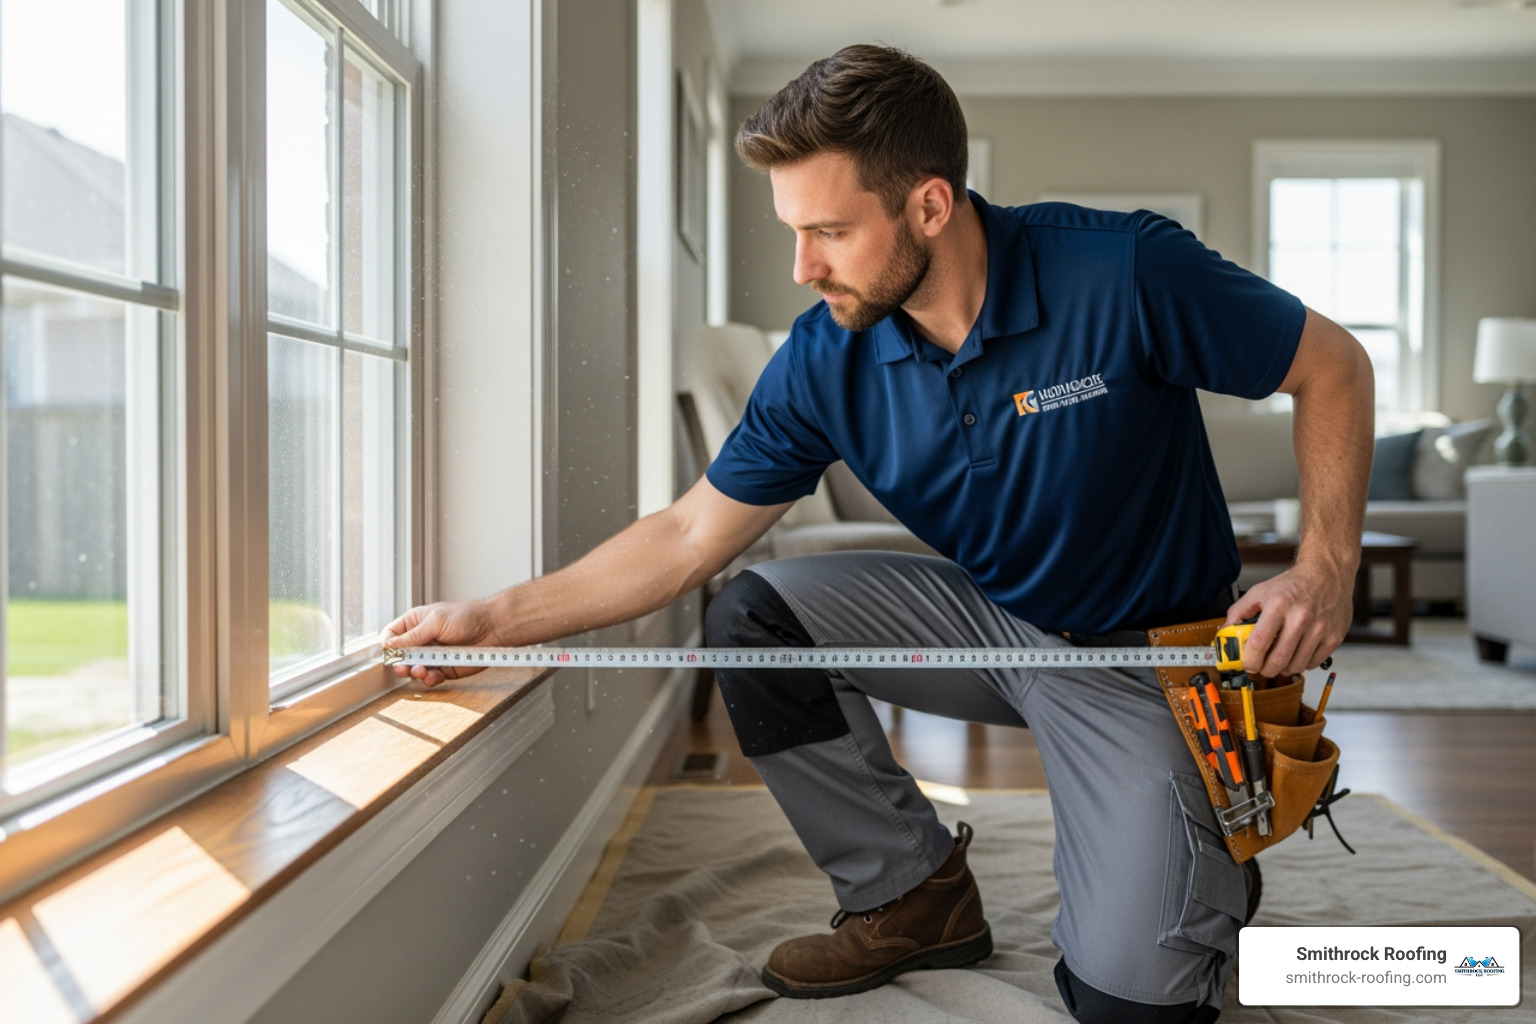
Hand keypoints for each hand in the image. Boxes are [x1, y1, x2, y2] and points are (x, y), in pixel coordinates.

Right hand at [383, 599, 502, 687]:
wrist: (493, 629)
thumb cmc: (468, 616)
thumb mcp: (435, 621)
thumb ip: (413, 635)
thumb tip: (390, 644)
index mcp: (416, 623)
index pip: (392, 635)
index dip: (388, 645)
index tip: (390, 653)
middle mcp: (423, 640)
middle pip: (401, 656)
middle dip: (400, 663)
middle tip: (403, 667)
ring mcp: (434, 656)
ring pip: (414, 670)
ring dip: (415, 672)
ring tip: (421, 670)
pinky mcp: (445, 668)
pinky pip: (431, 678)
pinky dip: (430, 679)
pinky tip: (433, 675)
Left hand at [1225, 560, 1353, 678]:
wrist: (1327, 574)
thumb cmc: (1292, 585)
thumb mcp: (1260, 591)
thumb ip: (1238, 612)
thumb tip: (1224, 632)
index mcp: (1279, 605)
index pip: (1260, 642)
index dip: (1250, 660)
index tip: (1247, 665)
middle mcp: (1301, 617)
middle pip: (1279, 659)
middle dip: (1265, 670)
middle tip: (1261, 668)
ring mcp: (1320, 628)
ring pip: (1297, 665)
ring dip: (1283, 669)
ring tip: (1279, 660)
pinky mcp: (1334, 637)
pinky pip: (1314, 663)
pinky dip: (1302, 664)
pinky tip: (1297, 653)